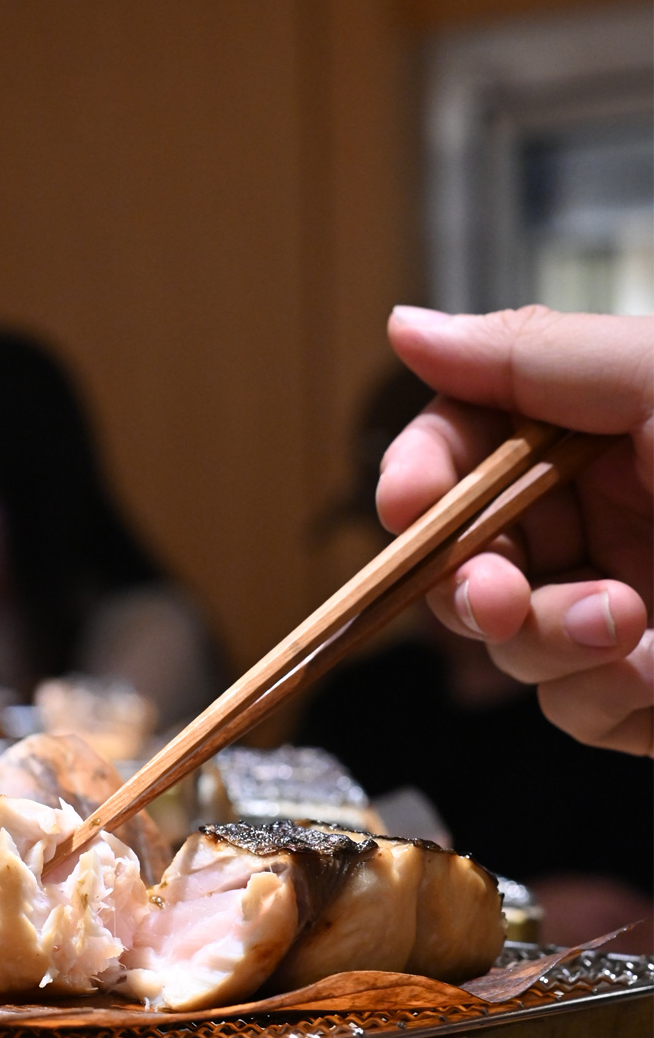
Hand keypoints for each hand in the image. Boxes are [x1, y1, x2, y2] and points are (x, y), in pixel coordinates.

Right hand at [376, 306, 652, 754]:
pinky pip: (572, 710)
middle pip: (465, 553)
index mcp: (603, 437)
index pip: (469, 444)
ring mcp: (617, 611)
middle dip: (472, 583)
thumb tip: (406, 328)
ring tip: (640, 634)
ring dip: (553, 646)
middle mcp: (601, 521)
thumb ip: (536, 357)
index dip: (423, 475)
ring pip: (509, 644)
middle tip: (498, 600)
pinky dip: (608, 700)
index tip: (406, 503)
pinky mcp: (640, 691)